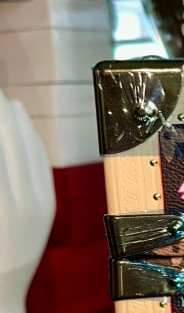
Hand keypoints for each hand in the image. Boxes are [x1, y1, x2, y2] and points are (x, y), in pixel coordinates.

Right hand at [0, 90, 54, 312]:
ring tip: (5, 100)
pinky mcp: (49, 211)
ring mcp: (39, 211)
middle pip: (10, 150)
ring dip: (16, 124)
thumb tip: (1, 157)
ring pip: (30, 155)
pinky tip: (22, 123)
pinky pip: (42, 167)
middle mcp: (21, 212)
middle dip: (0, 119)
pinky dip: (32, 141)